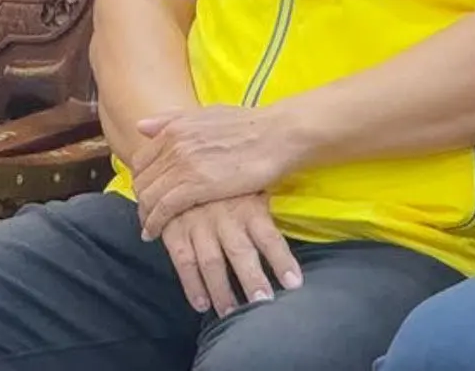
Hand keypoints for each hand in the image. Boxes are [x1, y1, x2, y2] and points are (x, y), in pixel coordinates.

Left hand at [132, 104, 301, 237]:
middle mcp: (173, 145)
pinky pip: (162, 209)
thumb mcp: (211, 113)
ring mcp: (182, 166)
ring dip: (145, 214)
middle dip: (141, 199)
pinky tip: (154, 233)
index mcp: (175, 128)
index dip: (143, 178)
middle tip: (148, 212)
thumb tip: (141, 125)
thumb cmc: (252, 124)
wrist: (279, 135)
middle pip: (141, 180)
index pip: (142, 159)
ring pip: (148, 196)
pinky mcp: (194, 187)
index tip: (150, 191)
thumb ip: (175, 119)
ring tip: (150, 226)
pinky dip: (154, 223)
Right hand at [159, 193, 302, 317]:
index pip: (270, 237)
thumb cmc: (228, 179)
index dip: (282, 261)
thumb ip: (267, 206)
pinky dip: (192, 286)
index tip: (294, 284)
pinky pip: (184, 262)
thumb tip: (299, 218)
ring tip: (232, 313)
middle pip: (241, 254)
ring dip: (222, 291)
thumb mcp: (253, 184)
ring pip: (212, 263)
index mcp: (249, 207)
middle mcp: (226, 219)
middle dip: (252, 281)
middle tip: (263, 304)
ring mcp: (199, 226)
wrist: (182, 160)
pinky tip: (202, 305)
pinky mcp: (175, 232)